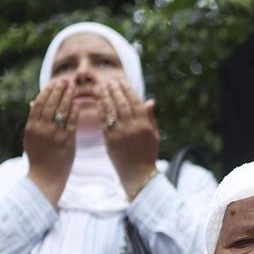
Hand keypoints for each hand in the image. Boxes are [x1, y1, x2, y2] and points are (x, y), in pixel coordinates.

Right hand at [25, 79, 78, 204]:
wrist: (43, 179)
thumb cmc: (38, 159)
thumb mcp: (31, 138)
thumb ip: (34, 120)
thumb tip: (32, 102)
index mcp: (31, 128)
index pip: (39, 104)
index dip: (47, 92)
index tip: (53, 82)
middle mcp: (41, 129)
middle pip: (51, 104)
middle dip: (58, 90)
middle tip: (66, 80)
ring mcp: (54, 135)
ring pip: (60, 111)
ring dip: (67, 97)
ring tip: (72, 88)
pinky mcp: (66, 142)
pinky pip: (71, 123)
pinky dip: (74, 112)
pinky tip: (78, 104)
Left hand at [100, 80, 160, 197]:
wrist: (138, 173)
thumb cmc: (147, 153)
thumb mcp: (154, 135)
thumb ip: (150, 117)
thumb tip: (150, 100)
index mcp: (144, 125)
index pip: (135, 102)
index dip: (127, 90)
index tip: (122, 81)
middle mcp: (132, 127)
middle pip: (122, 103)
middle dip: (115, 90)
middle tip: (109, 81)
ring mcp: (120, 133)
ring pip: (111, 110)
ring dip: (105, 97)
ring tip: (101, 87)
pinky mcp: (110, 140)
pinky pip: (104, 122)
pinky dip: (101, 110)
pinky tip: (98, 102)